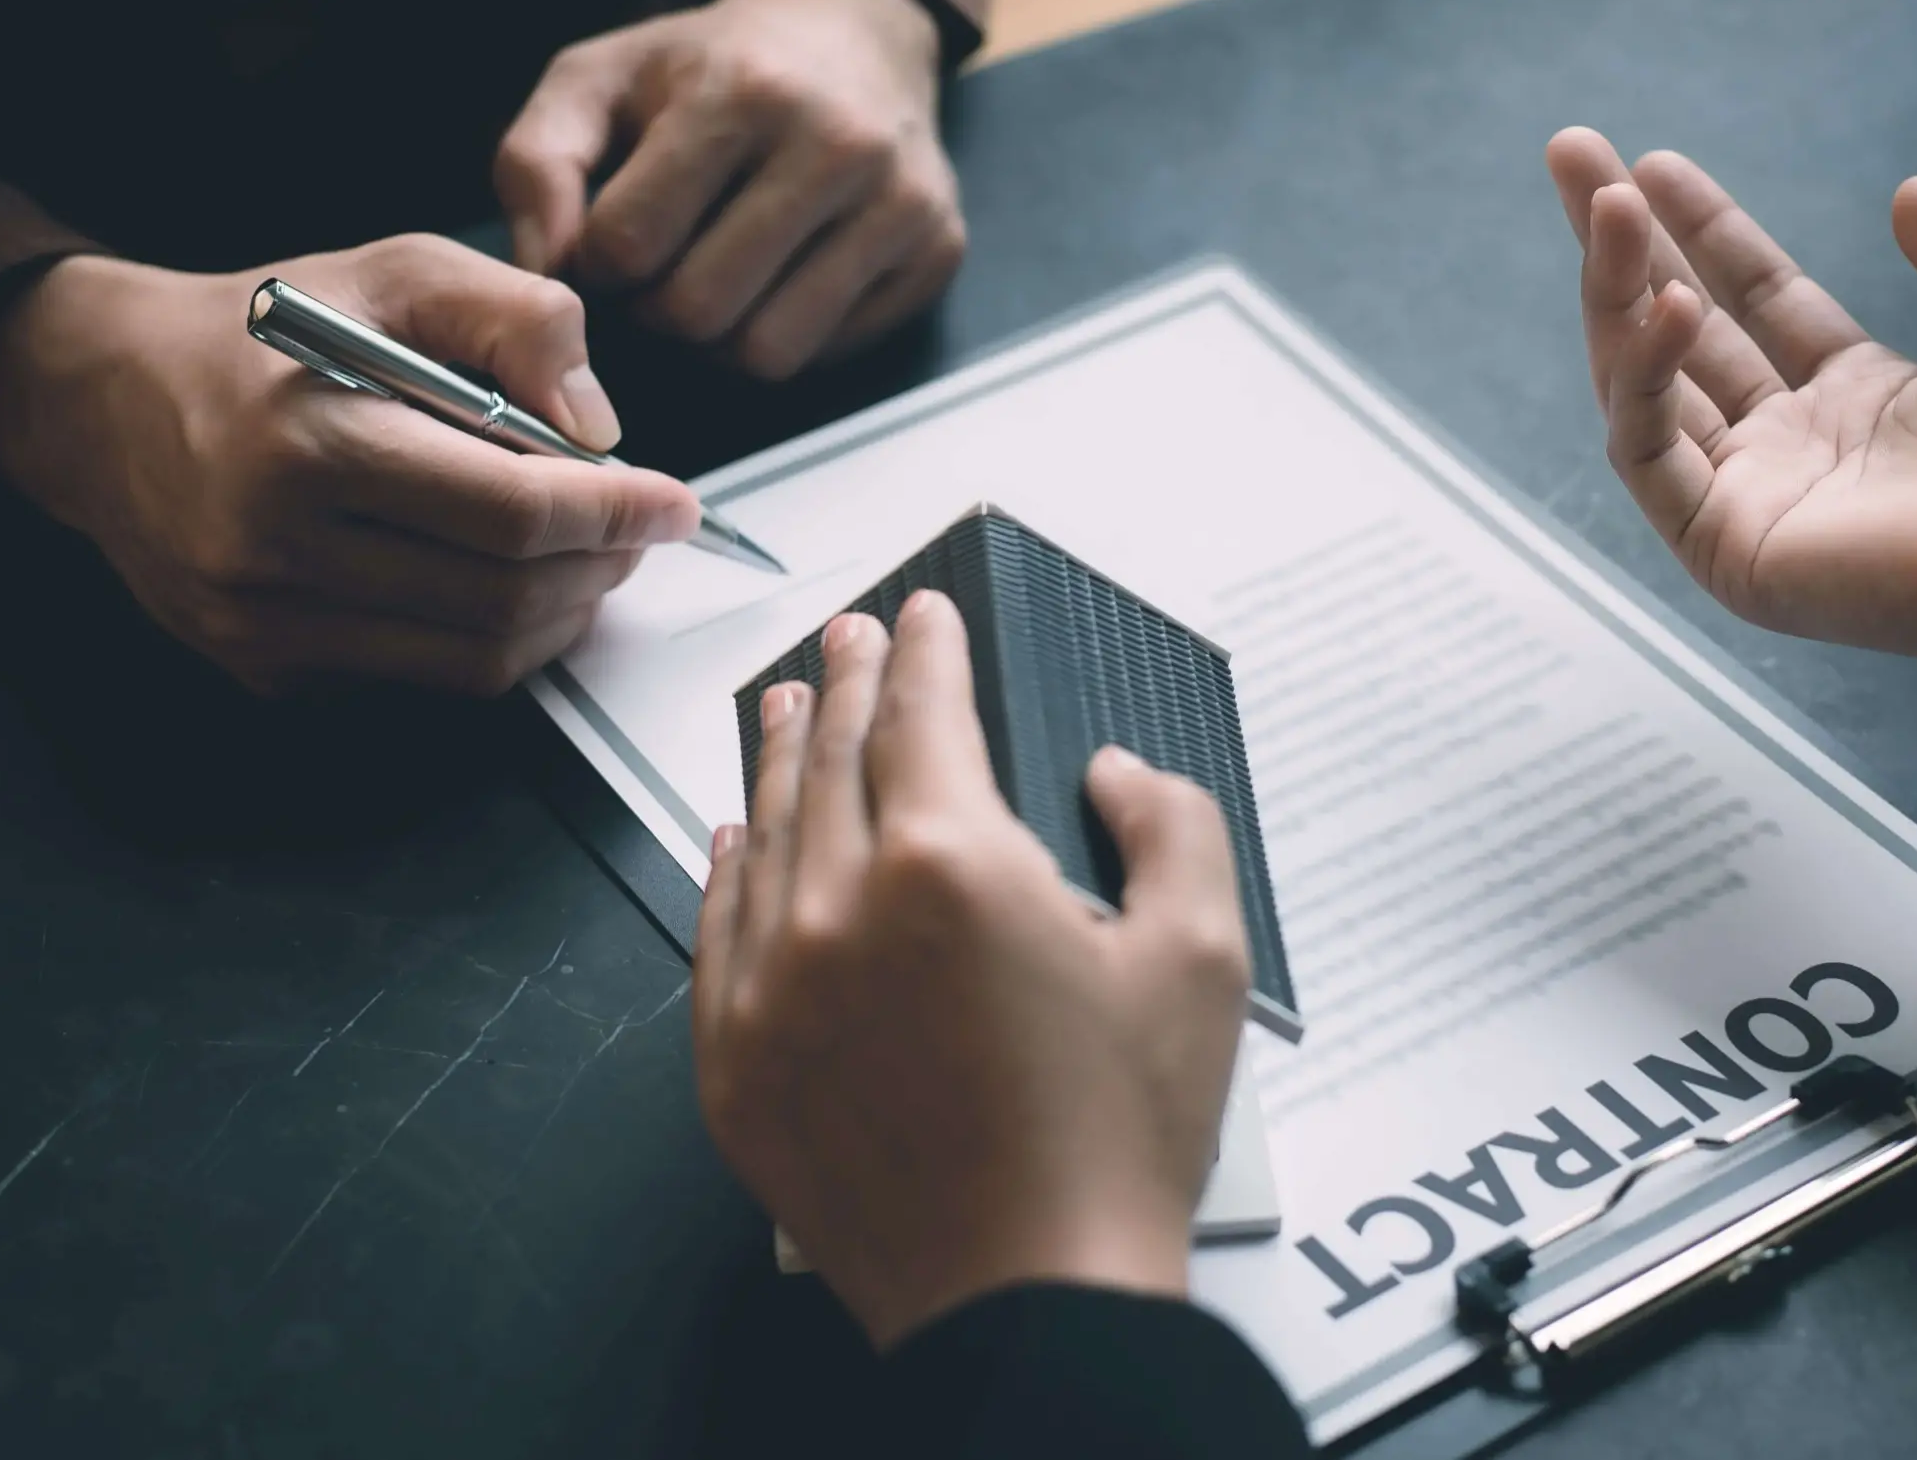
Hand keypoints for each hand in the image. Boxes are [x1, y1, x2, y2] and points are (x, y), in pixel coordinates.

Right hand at [0, 236, 699, 695]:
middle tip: (635, 528)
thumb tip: (601, 428)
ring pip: (475, 659)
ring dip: (559, 616)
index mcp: (311, 440)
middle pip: (506, 598)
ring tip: (583, 558)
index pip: (514, 513)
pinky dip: (489, 641)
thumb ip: (518, 320)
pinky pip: (420, 679)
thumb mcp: (396, 271)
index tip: (675, 503)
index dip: (616, 514)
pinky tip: (502, 585)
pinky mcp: (263, 670)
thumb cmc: (263, 329)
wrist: (103, 401)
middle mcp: (276, 548)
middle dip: (600, 567)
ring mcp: (264, 625)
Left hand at [495, 0, 964, 380]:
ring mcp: (898, 200)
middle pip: (697, 311)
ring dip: (720, 339)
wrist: (851, 34)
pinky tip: (779, 279)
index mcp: (739, 91)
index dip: (601, 263)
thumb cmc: (708, 69)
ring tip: (716, 281)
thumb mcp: (597, 81)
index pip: (630, 243)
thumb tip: (549, 278)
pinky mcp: (937, 249)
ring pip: (767, 352)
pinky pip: (827, 354)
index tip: (616, 239)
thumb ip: (537, 167)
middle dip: (658, 311)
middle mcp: (835, 143)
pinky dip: (786, 334)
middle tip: (664, 271)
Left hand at [692, 593, 1250, 1348]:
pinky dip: (728, 867)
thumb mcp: (1201, 962)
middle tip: (850, 637)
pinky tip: (737, 838)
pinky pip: (715, 931)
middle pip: (832, 755)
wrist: (1026, 1300)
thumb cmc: (1112, 1146)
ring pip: (765, 829)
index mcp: (951, 865)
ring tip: (787, 706)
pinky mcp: (735, 1061)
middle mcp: (840, 909)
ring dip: (780, 754)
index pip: (921, 713)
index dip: (925, 650)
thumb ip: (1171, 827)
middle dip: (847, 681)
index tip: (923, 616)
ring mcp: (772, 987)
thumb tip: (1114, 776)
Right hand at [1545, 128, 1916, 748]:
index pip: (1753, 304)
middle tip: (1571, 153)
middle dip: (1619, 246)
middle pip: (1675, 332)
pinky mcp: (1720, 544)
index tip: (1653, 164)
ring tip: (1607, 204)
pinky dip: (1644, 377)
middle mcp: (1790, 449)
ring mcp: (1747, 499)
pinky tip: (1670, 304)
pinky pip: (1650, 451)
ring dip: (1614, 290)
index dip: (1704, 230)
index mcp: (1859, 403)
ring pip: (1641, 384)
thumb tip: (1907, 194)